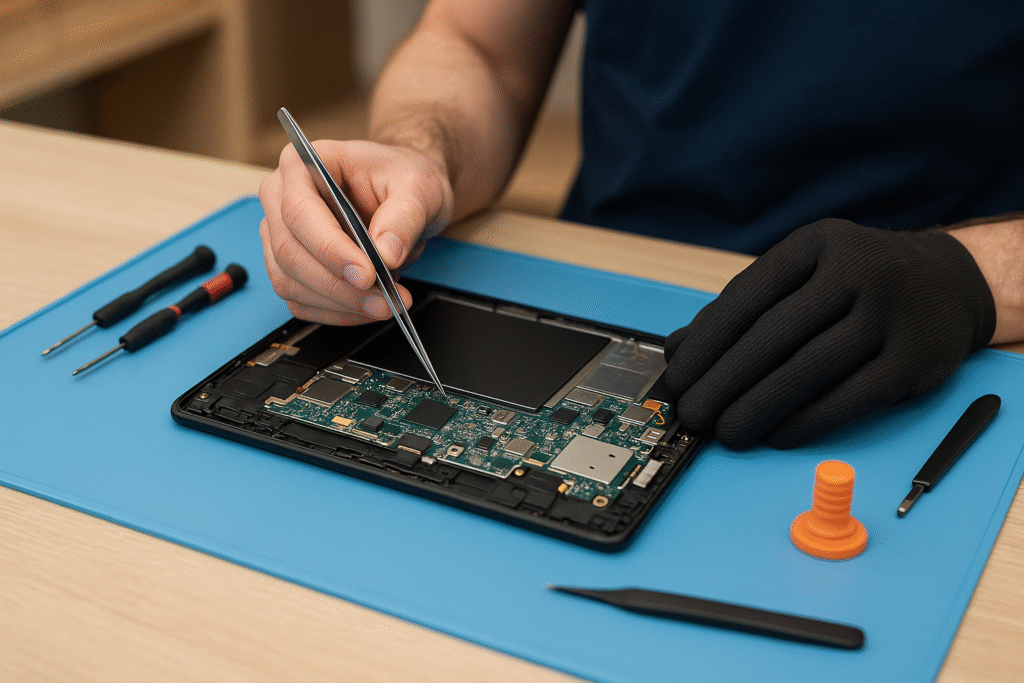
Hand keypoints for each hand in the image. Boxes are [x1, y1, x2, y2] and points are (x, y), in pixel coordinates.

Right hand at [258, 139, 453, 324]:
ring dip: (338, 303)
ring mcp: (280, 234)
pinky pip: (299, 301)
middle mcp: (280, 197)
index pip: (299, 210)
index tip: (367, 274)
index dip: (330, 248)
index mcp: (302, 163)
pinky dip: (334, 312)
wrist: (404, 192)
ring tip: (385, 305)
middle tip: (384, 300)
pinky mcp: (288, 267)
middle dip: (338, 285)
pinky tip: (366, 309)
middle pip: (289, 251)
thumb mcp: (419, 188)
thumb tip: (385, 255)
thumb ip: (404, 217)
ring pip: (290, 282)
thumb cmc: (403, 178)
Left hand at [663, 219, 995, 448]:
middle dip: (724, 381)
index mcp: (816, 244)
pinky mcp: (914, 360)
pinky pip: (851, 398)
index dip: (705, 342)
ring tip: (727, 432)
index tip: (677, 377)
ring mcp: (890, 315)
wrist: (948, 284)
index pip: (748, 295)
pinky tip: (776, 435)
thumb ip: (741, 310)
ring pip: (809, 369)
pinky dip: (808, 421)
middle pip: (774, 335)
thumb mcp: (802, 277)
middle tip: (694, 414)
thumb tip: (676, 351)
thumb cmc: (853, 285)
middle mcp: (856, 271)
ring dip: (759, 407)